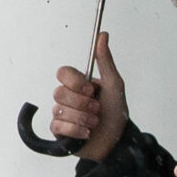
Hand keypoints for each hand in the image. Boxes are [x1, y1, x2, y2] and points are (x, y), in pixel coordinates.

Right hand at [52, 33, 128, 160]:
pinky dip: (77, 131)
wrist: (117, 141)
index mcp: (78, 84)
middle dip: (83, 104)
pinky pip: (58, 127)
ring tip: (95, 123)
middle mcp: (67, 97)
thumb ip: (105, 60)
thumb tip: (103, 35)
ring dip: (83, 119)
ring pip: (60, 111)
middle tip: (97, 109)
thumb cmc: (116, 112)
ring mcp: (61, 114)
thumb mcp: (114, 84)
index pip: (62, 73)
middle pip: (59, 93)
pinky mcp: (59, 132)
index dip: (75, 82)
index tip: (91, 89)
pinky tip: (87, 134)